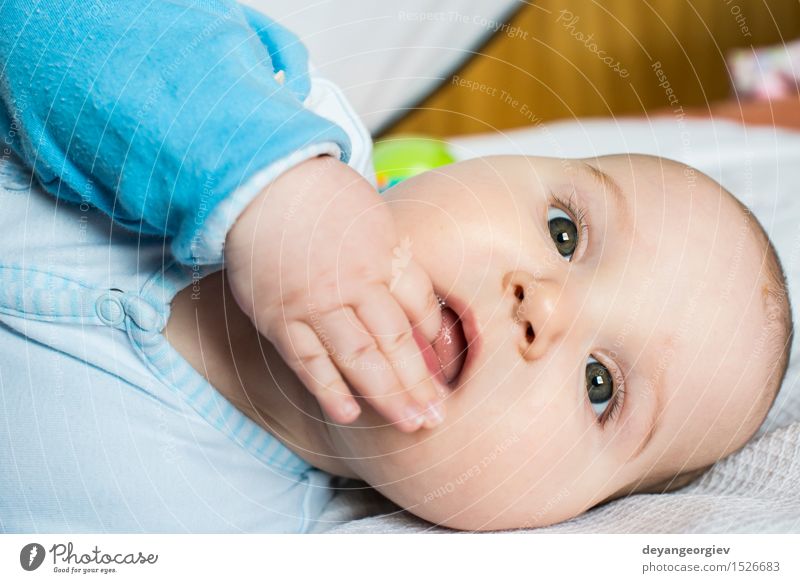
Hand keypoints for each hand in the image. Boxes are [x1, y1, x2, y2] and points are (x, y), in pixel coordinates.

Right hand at [225, 156, 444, 431]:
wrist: (263, 183)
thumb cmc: (322, 199)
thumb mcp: (374, 216)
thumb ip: (394, 257)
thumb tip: (415, 296)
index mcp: (384, 255)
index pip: (421, 307)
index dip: (437, 340)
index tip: (448, 367)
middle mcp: (355, 284)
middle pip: (397, 341)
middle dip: (420, 383)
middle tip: (438, 416)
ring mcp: (316, 304)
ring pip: (359, 358)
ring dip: (387, 395)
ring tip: (411, 424)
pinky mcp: (281, 318)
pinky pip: (308, 360)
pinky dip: (328, 389)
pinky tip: (349, 413)